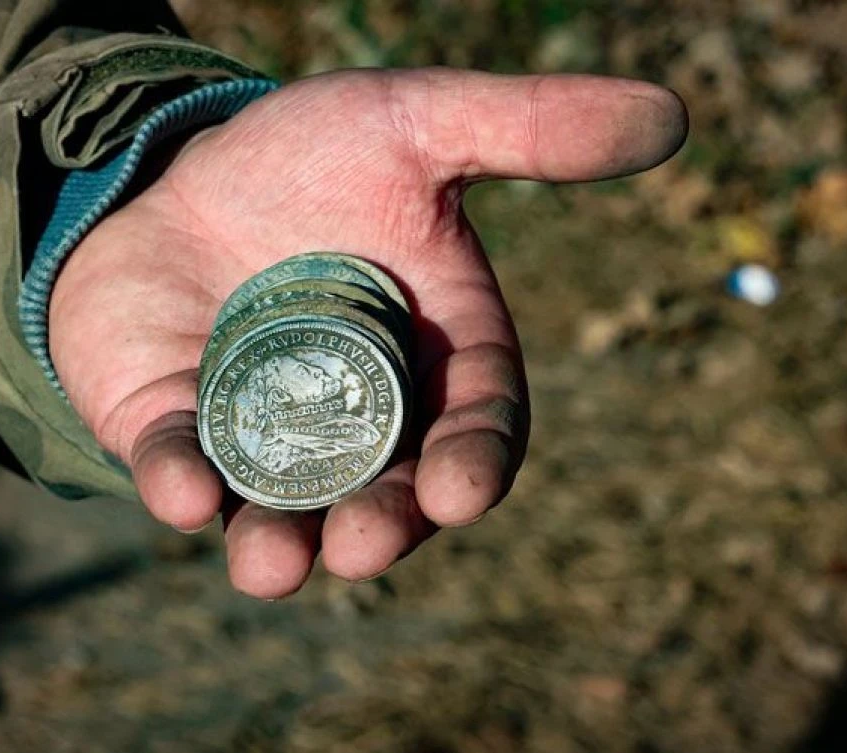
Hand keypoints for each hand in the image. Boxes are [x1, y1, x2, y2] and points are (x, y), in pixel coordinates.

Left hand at [50, 69, 686, 597]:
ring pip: (281, 510)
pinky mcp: (175, 427)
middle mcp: (354, 418)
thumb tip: (671, 115)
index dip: (472, 462)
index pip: (474, 427)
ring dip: (280, 545)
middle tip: (368, 542)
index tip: (459, 489)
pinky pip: (179, 466)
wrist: (183, 162)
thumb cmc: (311, 154)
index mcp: (432, 359)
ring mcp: (260, 434)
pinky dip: (180, 485)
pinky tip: (181, 495)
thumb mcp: (414, 123)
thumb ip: (527, 127)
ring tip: (272, 562)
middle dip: (380, 527)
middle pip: (384, 493)